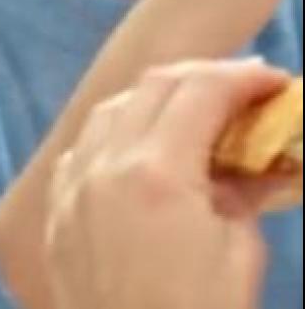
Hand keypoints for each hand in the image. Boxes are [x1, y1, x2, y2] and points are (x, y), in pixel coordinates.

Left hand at [47, 60, 292, 308]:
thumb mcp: (239, 251)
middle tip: (241, 88)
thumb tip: (254, 161)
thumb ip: (241, 190)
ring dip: (154, 98)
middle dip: (201, 78)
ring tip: (195, 110)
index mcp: (155, 172)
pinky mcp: (58, 210)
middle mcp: (104, 166)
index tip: (271, 81)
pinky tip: (143, 146)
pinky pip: (84, 147)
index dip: (241, 79)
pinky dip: (117, 131)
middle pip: (152, 89)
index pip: (200, 93)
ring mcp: (73, 186)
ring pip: (110, 111)